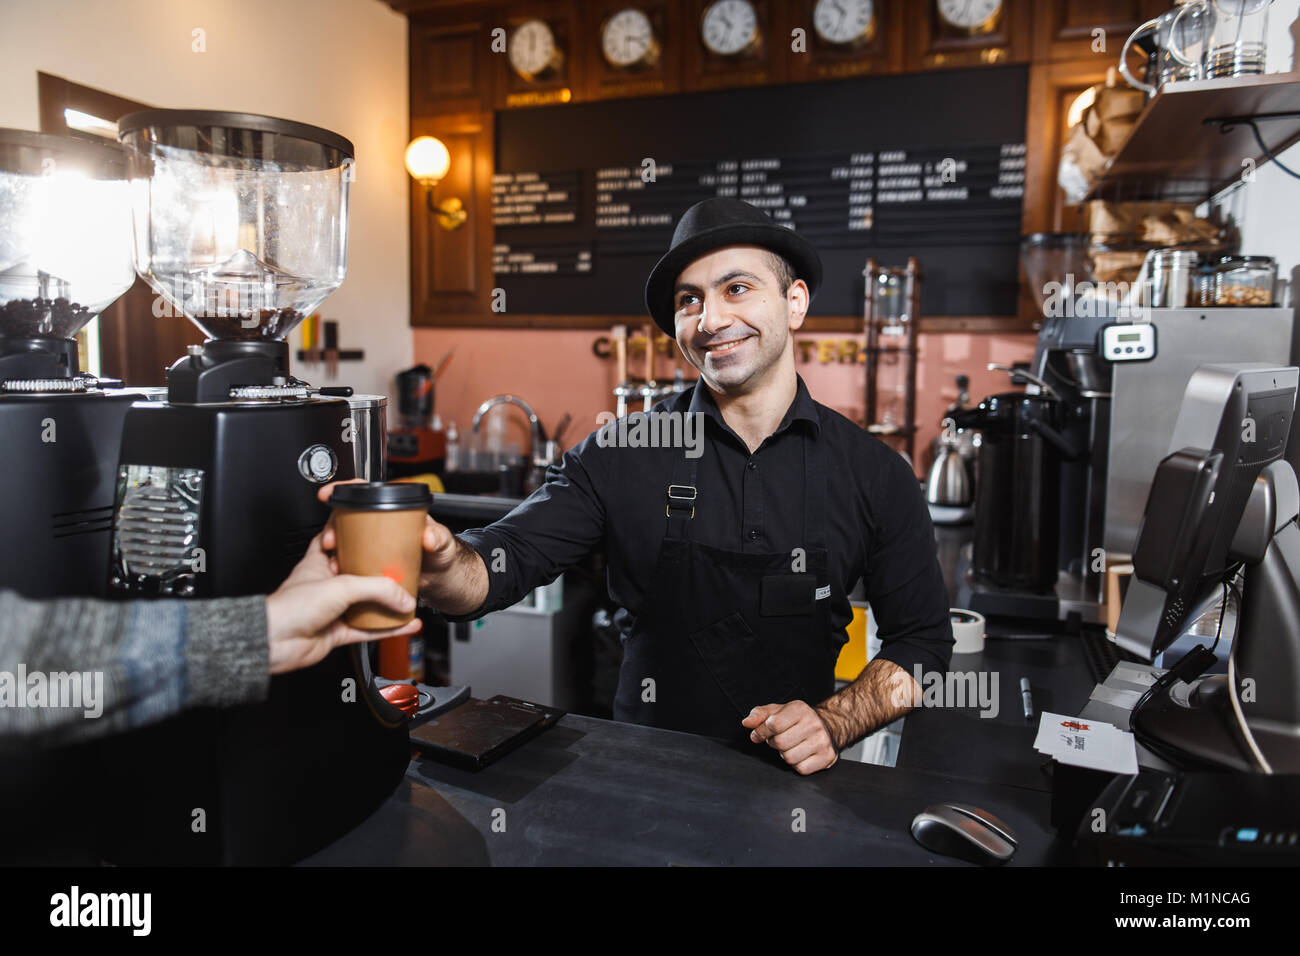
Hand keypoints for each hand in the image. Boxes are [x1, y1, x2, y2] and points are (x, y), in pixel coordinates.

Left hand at [265, 529, 421, 674]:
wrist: (274, 642)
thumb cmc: (290, 608)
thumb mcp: (341, 586)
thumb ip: (377, 589)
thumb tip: (403, 597)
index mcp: (318, 564)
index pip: (334, 541)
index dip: (350, 533)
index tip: (368, 526)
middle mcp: (325, 585)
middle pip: (358, 574)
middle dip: (379, 572)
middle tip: (400, 567)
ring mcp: (332, 610)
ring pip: (366, 604)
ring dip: (388, 603)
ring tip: (409, 598)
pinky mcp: (337, 632)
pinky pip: (369, 629)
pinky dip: (389, 628)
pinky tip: (407, 625)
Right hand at [315, 480, 459, 582]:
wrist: (443, 578)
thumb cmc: (443, 553)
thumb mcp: (443, 542)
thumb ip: (438, 538)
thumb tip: (428, 537)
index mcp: (396, 511)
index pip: (367, 492)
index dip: (346, 488)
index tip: (330, 492)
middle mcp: (381, 525)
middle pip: (348, 517)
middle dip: (332, 526)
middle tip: (330, 540)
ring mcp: (373, 544)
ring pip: (345, 539)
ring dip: (333, 549)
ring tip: (333, 561)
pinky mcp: (370, 562)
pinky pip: (350, 560)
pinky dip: (341, 565)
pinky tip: (339, 572)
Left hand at [742, 700, 838, 774]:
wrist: (828, 726)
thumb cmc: (798, 720)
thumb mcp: (778, 711)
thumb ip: (760, 714)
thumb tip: (747, 722)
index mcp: (800, 709)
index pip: (773, 724)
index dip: (761, 731)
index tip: (760, 733)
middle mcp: (814, 724)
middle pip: (780, 743)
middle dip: (775, 743)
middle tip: (780, 739)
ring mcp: (822, 741)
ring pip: (790, 758)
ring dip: (786, 754)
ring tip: (792, 746)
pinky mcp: (827, 757)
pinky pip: (802, 769)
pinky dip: (798, 765)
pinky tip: (802, 754)